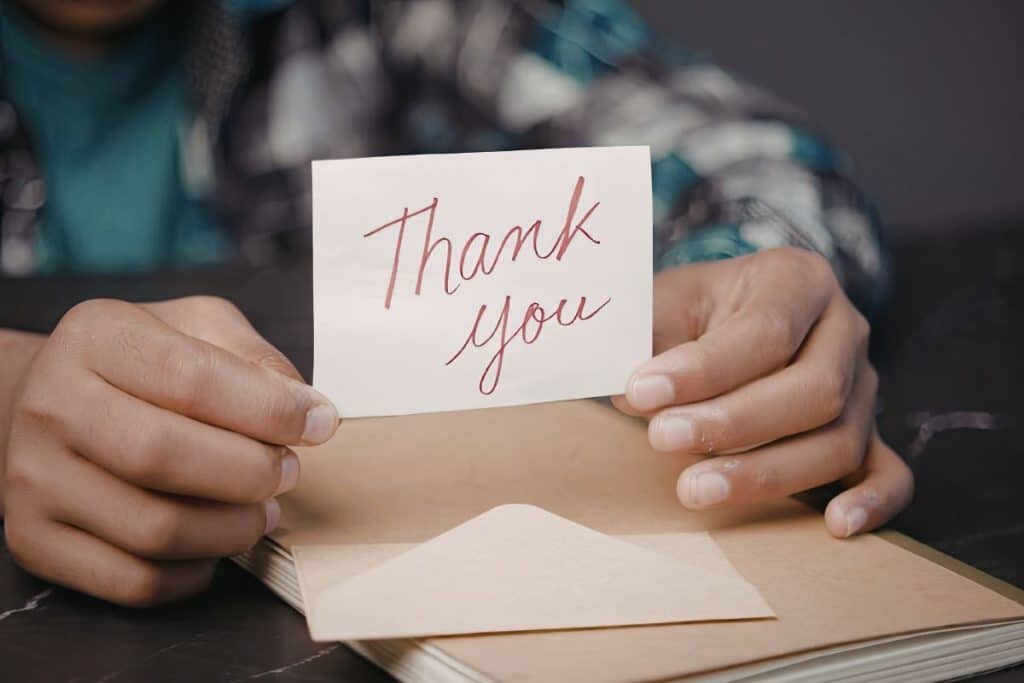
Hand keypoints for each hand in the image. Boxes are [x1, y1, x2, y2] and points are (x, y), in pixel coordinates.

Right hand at [3, 297, 338, 605]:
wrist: (48, 405)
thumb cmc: (143, 367)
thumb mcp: (199, 328)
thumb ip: (255, 359)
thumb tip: (308, 412)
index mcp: (97, 337)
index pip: (192, 379)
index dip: (271, 410)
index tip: (318, 425)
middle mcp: (52, 405)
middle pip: (164, 456)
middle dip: (251, 472)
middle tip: (288, 473)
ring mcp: (34, 479)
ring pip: (154, 529)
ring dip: (233, 529)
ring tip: (262, 509)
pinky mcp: (37, 542)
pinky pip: (134, 580)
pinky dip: (196, 571)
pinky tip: (215, 542)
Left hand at [613, 247, 912, 536]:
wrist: (726, 315)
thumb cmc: (692, 311)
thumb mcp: (665, 301)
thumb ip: (647, 338)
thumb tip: (629, 393)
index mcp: (797, 280)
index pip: (764, 331)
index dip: (703, 369)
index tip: (639, 392)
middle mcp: (844, 330)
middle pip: (815, 389)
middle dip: (733, 423)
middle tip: (662, 439)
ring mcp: (864, 386)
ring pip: (840, 439)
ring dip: (767, 472)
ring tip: (694, 489)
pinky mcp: (869, 434)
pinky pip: (890, 473)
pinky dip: (873, 502)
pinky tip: (836, 525)